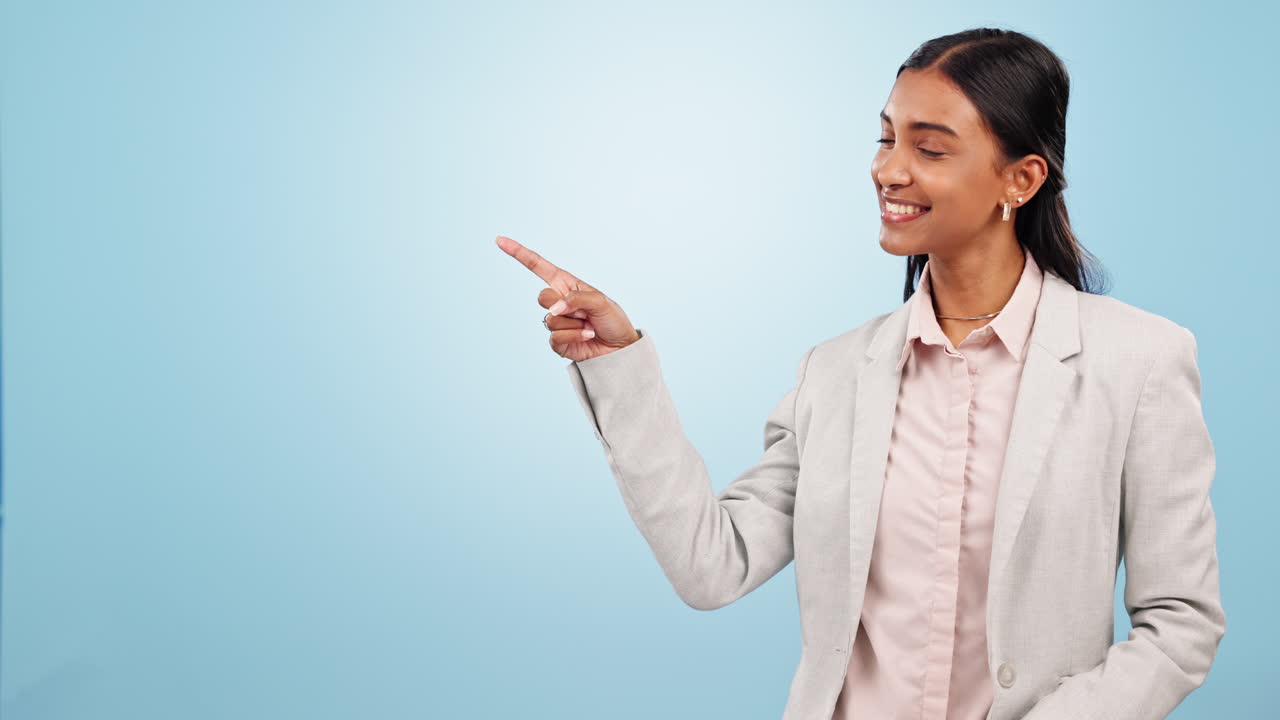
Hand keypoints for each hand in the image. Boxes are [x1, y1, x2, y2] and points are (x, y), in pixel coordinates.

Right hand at [495, 235, 641, 361]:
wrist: (619, 348)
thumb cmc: (612, 320)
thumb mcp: (600, 301)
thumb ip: (575, 299)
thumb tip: (552, 311)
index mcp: (566, 285)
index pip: (538, 266)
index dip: (518, 253)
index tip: (500, 240)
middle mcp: (558, 301)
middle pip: (542, 297)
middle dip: (563, 305)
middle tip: (584, 312)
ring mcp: (556, 321)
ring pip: (550, 319)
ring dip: (574, 324)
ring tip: (589, 326)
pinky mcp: (557, 340)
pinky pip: (555, 337)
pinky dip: (574, 336)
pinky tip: (586, 336)